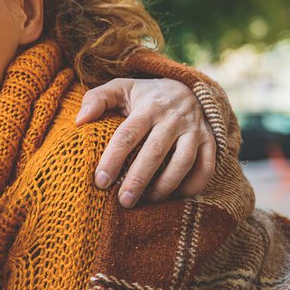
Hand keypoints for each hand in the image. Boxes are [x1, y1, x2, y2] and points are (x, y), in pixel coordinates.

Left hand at [76, 78, 215, 206]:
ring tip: (148, 200)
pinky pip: (206, 167)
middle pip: (155, 151)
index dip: (113, 159)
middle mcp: (173, 118)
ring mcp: (194, 130)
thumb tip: (79, 121)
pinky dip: (193, 185)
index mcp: (148, 106)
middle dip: (138, 179)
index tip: (100, 181)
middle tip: (124, 201)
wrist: (187, 87)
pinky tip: (175, 196)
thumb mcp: (120, 88)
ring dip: (166, 185)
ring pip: (183, 161)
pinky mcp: (210, 141)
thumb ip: (97, 99)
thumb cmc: (145, 95)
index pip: (128, 135)